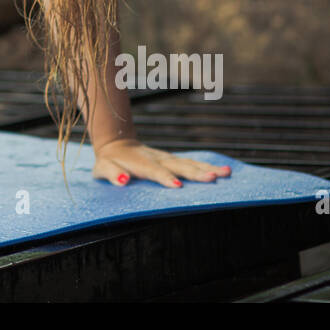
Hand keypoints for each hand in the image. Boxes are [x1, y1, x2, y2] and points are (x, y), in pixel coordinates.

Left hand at [91, 138, 230, 187]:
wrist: (116, 143)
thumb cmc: (109, 161)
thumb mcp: (102, 168)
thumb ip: (112, 173)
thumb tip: (123, 179)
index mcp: (141, 163)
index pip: (154, 171)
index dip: (165, 177)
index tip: (177, 185)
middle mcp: (158, 159)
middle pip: (178, 166)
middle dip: (195, 173)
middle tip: (213, 178)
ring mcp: (167, 158)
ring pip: (189, 163)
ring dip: (207, 169)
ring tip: (226, 173)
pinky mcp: (173, 160)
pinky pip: (193, 164)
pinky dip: (208, 167)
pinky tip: (225, 171)